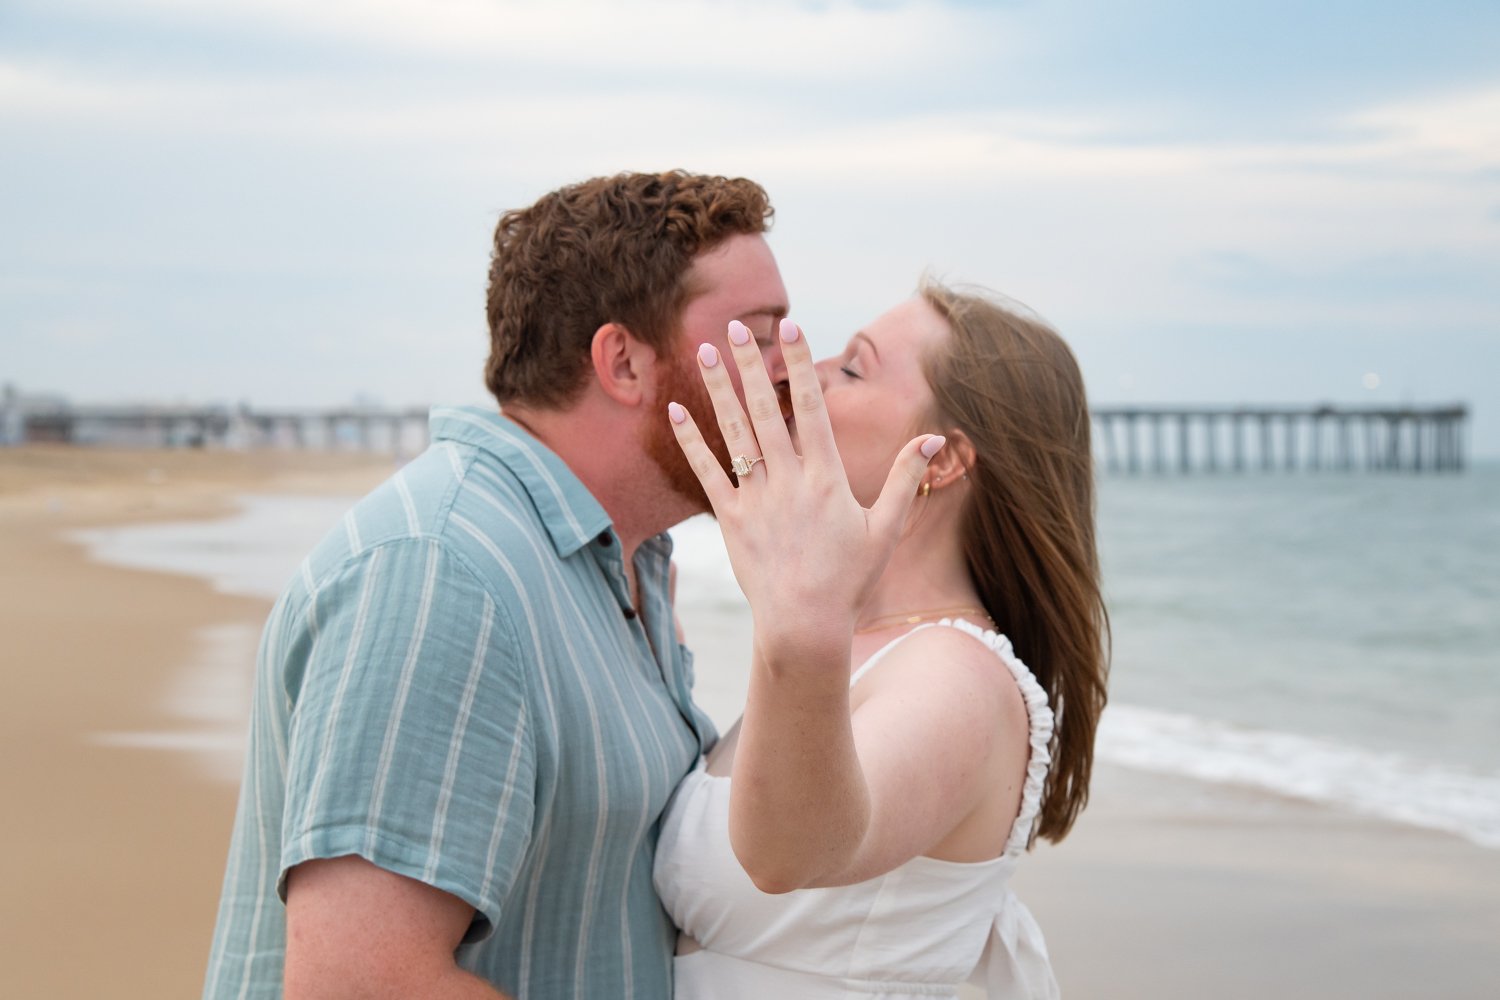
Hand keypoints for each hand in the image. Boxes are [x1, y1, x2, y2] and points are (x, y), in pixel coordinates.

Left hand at [667, 318, 943, 663]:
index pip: (813, 407)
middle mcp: (788, 481)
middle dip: (752, 364)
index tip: (792, 327)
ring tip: (703, 350)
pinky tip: (676, 409)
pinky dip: (691, 441)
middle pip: (767, 410)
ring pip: (734, 433)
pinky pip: (706, 473)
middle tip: (737, 326)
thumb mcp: (887, 529)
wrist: (805, 626)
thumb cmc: (850, 581)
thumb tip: (934, 437)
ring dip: (719, 389)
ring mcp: (756, 499)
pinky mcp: (730, 521)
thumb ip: (907, 479)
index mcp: (827, 478)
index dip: (802, 364)